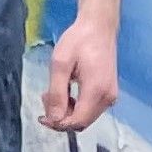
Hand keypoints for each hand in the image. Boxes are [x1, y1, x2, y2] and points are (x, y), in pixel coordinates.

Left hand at [43, 16, 119, 130]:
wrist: (99, 28)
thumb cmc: (78, 41)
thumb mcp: (60, 64)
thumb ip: (57, 92)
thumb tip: (54, 118)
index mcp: (97, 91)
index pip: (77, 121)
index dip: (58, 123)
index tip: (41, 116)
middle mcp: (108, 98)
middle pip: (82, 122)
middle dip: (60, 116)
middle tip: (46, 97)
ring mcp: (110, 96)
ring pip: (85, 117)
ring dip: (66, 111)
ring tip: (53, 91)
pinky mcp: (108, 93)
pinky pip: (90, 109)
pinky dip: (75, 105)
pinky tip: (65, 90)